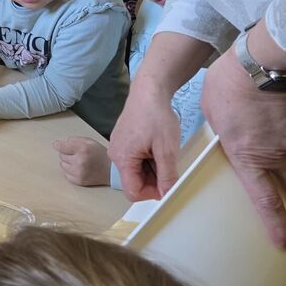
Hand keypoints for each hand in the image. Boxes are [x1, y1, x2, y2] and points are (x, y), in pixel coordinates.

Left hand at [54, 137, 110, 186]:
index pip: (62, 147)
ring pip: (62, 165)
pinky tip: (79, 169)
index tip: (56, 144)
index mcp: (83, 149)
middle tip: (78, 154)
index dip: (58, 145)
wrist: (111, 170)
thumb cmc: (100, 155)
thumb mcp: (89, 141)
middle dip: (67, 154)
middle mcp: (80, 161)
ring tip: (79, 162)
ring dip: (68, 163)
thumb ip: (74, 140)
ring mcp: (79, 172)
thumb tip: (59, 144)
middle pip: (61, 155)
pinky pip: (66, 174)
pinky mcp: (79, 181)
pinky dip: (70, 171)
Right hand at [107, 80, 181, 201]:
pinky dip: (147, 158)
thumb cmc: (156, 116)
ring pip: (135, 170)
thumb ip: (167, 175)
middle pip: (134, 181)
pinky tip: (156, 145)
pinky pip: (134, 159)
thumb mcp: (167, 149)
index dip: (152, 193)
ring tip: (163, 150)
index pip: (133, 191)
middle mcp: (115, 155)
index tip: (168, 185)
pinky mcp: (122, 141)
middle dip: (154, 179)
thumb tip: (166, 193)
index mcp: (122, 159)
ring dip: (152, 168)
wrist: (149, 91)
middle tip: (170, 164)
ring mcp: (117, 147)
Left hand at [202, 45, 285, 249]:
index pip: (263, 198)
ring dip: (283, 132)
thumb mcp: (213, 114)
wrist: (264, 60)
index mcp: (247, 156)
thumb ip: (225, 133)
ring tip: (266, 109)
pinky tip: (279, 101)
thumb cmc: (230, 85)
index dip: (276, 223)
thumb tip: (234, 137)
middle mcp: (277, 153)